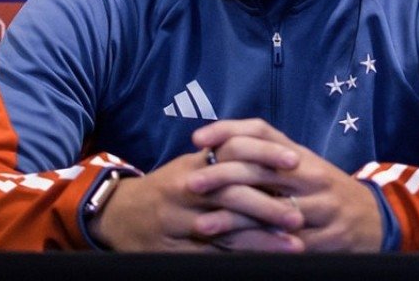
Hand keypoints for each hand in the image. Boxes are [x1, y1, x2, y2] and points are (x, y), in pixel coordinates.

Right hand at [87, 147, 303, 251]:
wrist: (117, 213)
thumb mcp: (190, 166)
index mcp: (193, 165)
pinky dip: (238, 259)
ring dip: (262, 239)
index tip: (296, 162)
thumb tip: (268, 154)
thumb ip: (223, 159)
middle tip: (300, 215)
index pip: (234, 154)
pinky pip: (210, 255)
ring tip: (295, 245)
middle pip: (232, 195)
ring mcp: (177, 222)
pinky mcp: (173, 250)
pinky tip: (262, 264)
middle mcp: (185, 191)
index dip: (265, 157)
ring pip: (225, 230)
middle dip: (269, 206)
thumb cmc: (165, 188)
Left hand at [189, 119, 383, 251]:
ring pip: (271, 210)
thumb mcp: (302, 166)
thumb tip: (221, 145)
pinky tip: (233, 251)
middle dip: (222, 176)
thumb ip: (268, 156)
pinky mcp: (326, 239)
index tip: (198, 139)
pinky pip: (286, 243)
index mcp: (301, 155)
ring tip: (202, 224)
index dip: (228, 131)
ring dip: (233, 219)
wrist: (377, 219)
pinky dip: (257, 247)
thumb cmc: (327, 191)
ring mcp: (321, 208)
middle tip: (191, 183)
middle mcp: (312, 175)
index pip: (261, 132)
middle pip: (262, 169)